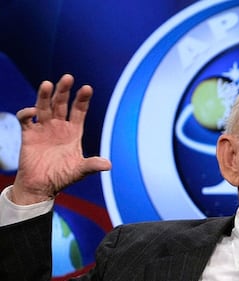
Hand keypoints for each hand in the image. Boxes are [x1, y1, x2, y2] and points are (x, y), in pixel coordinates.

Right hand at [11, 74, 110, 204]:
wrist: (41, 186)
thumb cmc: (62, 177)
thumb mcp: (80, 171)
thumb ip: (92, 165)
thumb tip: (108, 165)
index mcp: (74, 131)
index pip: (79, 110)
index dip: (82, 99)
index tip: (87, 88)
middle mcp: (59, 126)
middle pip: (62, 103)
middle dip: (64, 91)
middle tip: (68, 77)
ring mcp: (43, 128)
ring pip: (44, 106)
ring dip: (44, 95)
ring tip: (47, 84)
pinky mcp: (29, 134)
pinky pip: (26, 119)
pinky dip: (27, 113)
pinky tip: (32, 112)